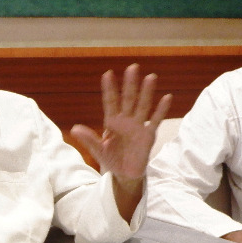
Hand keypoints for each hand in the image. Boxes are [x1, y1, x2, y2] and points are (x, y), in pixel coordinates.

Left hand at [70, 64, 173, 183]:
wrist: (125, 174)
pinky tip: (167, 97)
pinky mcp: (148, 135)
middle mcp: (126, 121)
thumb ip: (88, 139)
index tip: (107, 74)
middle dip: (130, 84)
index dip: (109, 89)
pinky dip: (161, 110)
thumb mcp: (98, 150)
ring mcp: (138, 126)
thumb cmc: (111, 160)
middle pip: (128, 99)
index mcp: (112, 122)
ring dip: (147, 92)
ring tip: (150, 77)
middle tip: (132, 67)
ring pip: (143, 106)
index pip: (110, 102)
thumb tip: (74, 129)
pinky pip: (155, 121)